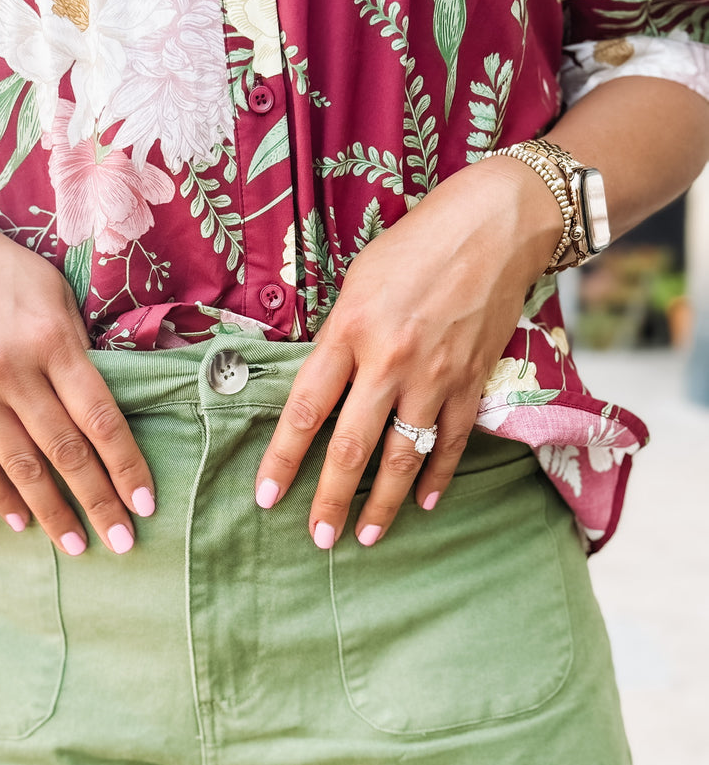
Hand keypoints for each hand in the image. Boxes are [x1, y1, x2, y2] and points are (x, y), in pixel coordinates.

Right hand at [0, 196, 153, 555]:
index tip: (146, 503)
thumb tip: (107, 408)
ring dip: (52, 513)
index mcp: (51, 340)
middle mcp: (12, 371)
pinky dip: (1, 496)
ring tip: (77, 547)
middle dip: (99, 502)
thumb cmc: (2, 269)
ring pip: (21, 467)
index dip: (126, 466)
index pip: (100, 418)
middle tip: (124, 542)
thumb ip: (80, 351)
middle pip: (65, 452)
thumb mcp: (55, 293)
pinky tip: (23, 523)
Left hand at [255, 157, 563, 547]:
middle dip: (330, 500)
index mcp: (350, 330)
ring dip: (383, 504)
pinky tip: (422, 502)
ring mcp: (435, 376)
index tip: (267, 497)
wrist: (497, 225)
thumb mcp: (358, 282)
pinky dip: (436, 476)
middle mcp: (389, 360)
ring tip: (366, 537)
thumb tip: (322, 390)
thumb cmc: (417, 245)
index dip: (283, 459)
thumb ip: (338, 339)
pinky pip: (450, 442)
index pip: (306, 408)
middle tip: (318, 539)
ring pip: (403, 455)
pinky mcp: (472, 381)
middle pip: (351, 447)